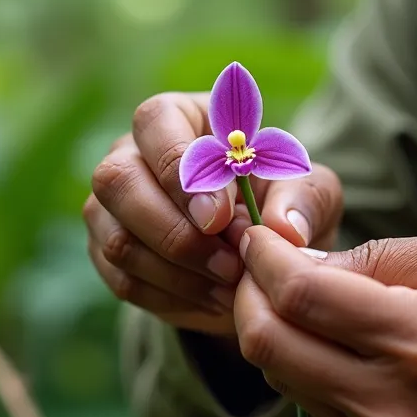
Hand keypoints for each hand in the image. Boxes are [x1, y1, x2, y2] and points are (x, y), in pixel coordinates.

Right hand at [84, 92, 342, 336]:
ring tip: (231, 286)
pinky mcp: (106, 254)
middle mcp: (129, 154)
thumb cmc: (280, 201)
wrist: (260, 251)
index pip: (154, 123)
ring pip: (118, 240)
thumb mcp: (309, 192)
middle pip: (118, 182)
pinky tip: (214, 300)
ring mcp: (109, 207)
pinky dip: (172, 297)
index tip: (220, 218)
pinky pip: (123, 281)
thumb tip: (283, 228)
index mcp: (175, 116)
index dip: (179, 171)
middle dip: (176, 233)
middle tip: (230, 265)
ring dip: (179, 273)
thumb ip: (302, 200)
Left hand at [233, 226, 416, 416]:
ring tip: (295, 295)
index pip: (300, 296)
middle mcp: (388, 402)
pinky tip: (329, 339)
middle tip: (259, 264)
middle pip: (267, 345)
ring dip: (272, 330)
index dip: (264, 258)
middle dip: (248, 294)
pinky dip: (305, 365)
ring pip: (281, 377)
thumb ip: (382, 257)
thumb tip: (302, 260)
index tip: (259, 235)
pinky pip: (313, 405)